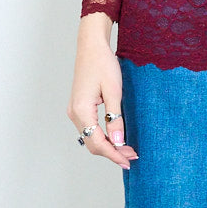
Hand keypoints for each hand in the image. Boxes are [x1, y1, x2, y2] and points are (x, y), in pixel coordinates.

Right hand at [67, 12, 137, 169]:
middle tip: (132, 156)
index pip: (97, 142)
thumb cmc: (103, 64)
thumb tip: (118, 141)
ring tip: (127, 149)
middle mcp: (74, 114)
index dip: (114, 154)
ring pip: (91, 138)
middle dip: (112, 152)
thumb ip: (115, 117)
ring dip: (108, 145)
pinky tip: (116, 137)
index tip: (128, 160)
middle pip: (92, 143)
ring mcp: (75, 111)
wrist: (91, 46)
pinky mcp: (79, 107)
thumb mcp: (114, 90)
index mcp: (81, 110)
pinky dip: (103, 136)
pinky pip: (90, 129)